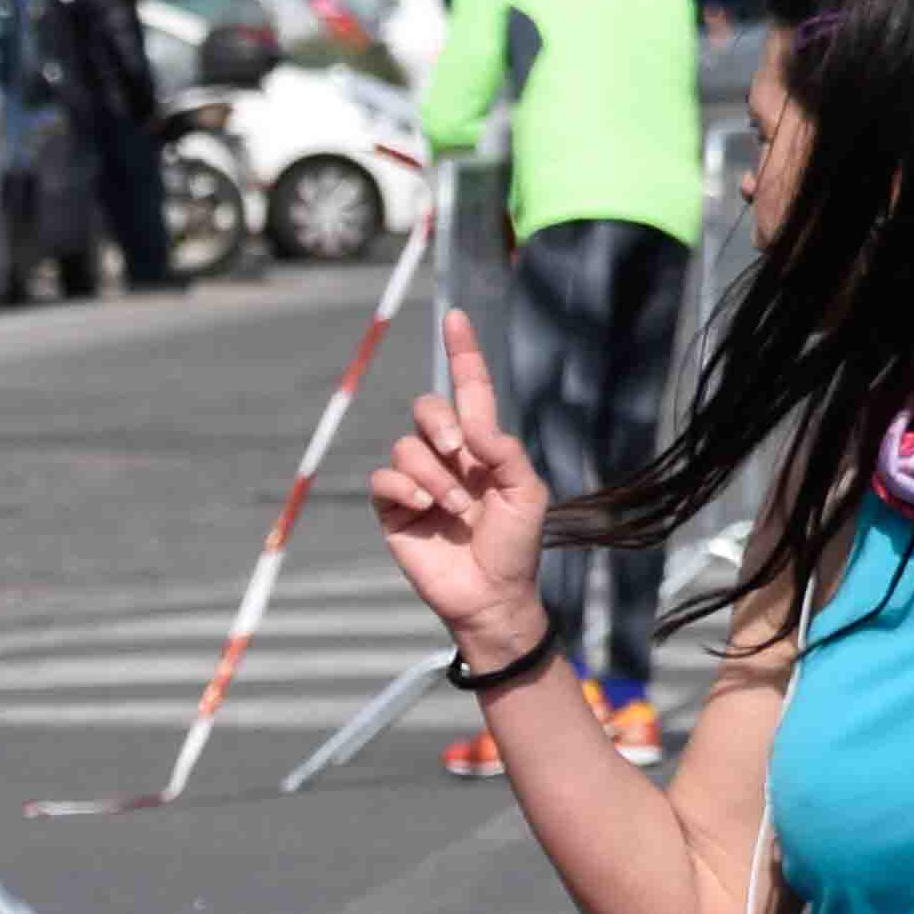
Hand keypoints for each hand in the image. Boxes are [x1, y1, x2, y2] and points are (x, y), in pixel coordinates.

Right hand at [369, 310, 554, 666]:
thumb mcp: (528, 493)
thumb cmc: (516, 546)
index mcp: (482, 446)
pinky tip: (426, 508)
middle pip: (427, 407)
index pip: (470, 389)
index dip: (463, 353)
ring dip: (434, 474)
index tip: (457, 318)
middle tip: (460, 450)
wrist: (490, 595)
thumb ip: (506, 451)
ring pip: (406, 446)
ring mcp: (417, 481)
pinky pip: (384, 478)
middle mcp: (446, 456)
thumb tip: (472, 426)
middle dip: (440, 421)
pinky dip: (406, 487)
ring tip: (455, 507)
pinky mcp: (393, 508)